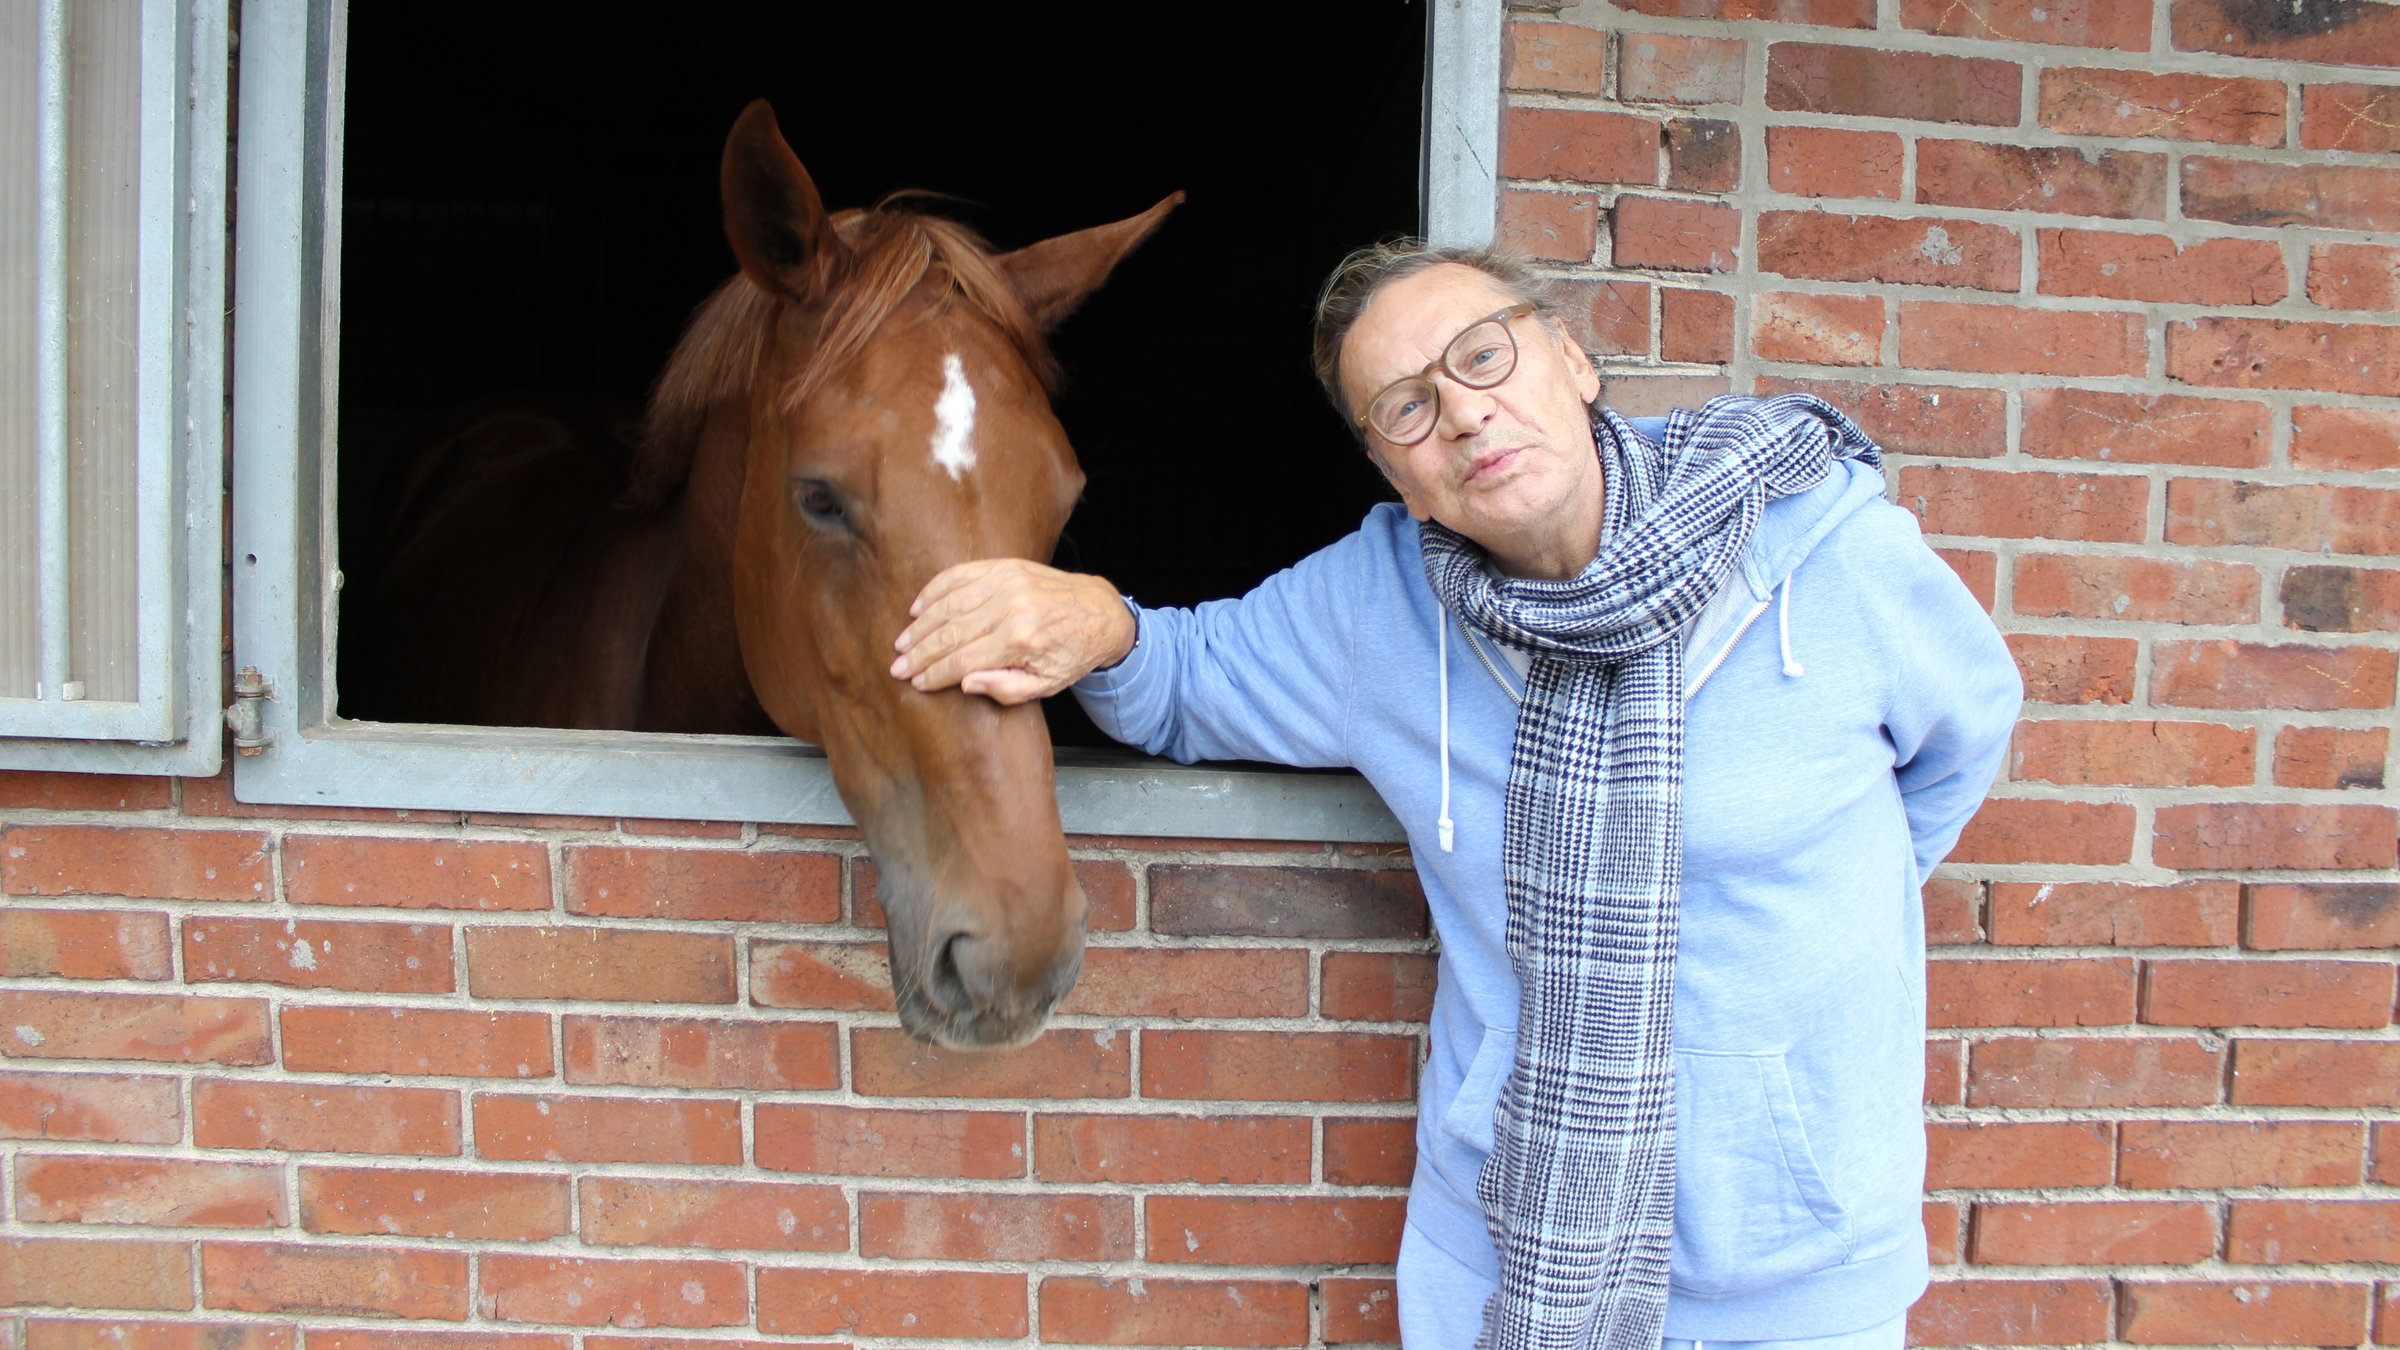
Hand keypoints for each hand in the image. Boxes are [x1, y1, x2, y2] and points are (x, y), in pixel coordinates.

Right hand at [890, 559, 1135, 704]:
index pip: (963, 660)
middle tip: (897, 666)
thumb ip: (1006, 689)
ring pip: (950, 604)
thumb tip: (964, 683)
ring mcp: (1007, 582)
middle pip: (951, 633)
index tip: (914, 682)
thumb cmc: (1070, 653)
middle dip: (919, 653)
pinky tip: (918, 608)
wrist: (1099, 612)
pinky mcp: (1005, 566)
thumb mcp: (1046, 684)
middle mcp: (1011, 607)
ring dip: (921, 625)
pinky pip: (960, 576)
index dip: (934, 673)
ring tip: (902, 642)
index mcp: (1021, 640)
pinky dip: (935, 591)